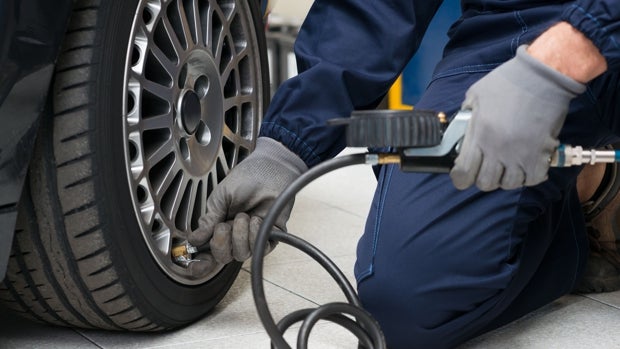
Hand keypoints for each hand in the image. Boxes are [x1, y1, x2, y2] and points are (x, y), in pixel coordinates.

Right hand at [188, 137, 307, 263]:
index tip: (196, 266)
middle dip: (221, 244)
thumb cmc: (247, 178)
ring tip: (244, 217)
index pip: (210, 251)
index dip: (202, 262)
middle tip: (224, 225)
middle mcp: (236, 235)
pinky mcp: (271, 236)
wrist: (270, 169)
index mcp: (220, 226)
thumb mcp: (221, 197)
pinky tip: (256, 219)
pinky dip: (255, 235)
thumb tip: (195, 239)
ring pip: (241, 255)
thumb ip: (209, 219)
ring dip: (240, 236)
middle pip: (224, 258)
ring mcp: (253, 237)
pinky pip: (260, 248)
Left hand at [450, 45, 585, 190]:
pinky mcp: (542, 154)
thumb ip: (465, 117)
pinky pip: (533, 179)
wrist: (543, 76)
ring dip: (505, 178)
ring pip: (509, 184)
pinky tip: (526, 166)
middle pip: (485, 183)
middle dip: (482, 178)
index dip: (460, 178)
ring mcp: (521, 154)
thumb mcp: (475, 96)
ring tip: (506, 167)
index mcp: (479, 135)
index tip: (461, 175)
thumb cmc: (507, 82)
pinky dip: (528, 176)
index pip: (464, 173)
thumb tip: (459, 132)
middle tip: (486, 169)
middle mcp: (498, 149)